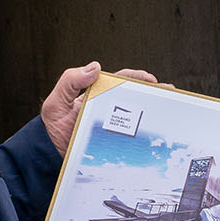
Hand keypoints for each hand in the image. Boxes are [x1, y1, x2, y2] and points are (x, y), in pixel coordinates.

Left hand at [40, 63, 159, 154]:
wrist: (49, 153)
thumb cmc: (53, 126)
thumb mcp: (56, 102)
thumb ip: (70, 82)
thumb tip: (94, 67)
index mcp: (97, 94)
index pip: (121, 81)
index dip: (137, 78)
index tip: (151, 80)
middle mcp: (107, 107)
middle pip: (135, 97)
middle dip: (155, 93)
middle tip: (169, 93)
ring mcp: (112, 125)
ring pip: (137, 115)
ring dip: (154, 112)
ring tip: (170, 111)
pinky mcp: (114, 142)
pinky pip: (132, 137)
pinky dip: (146, 134)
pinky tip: (157, 135)